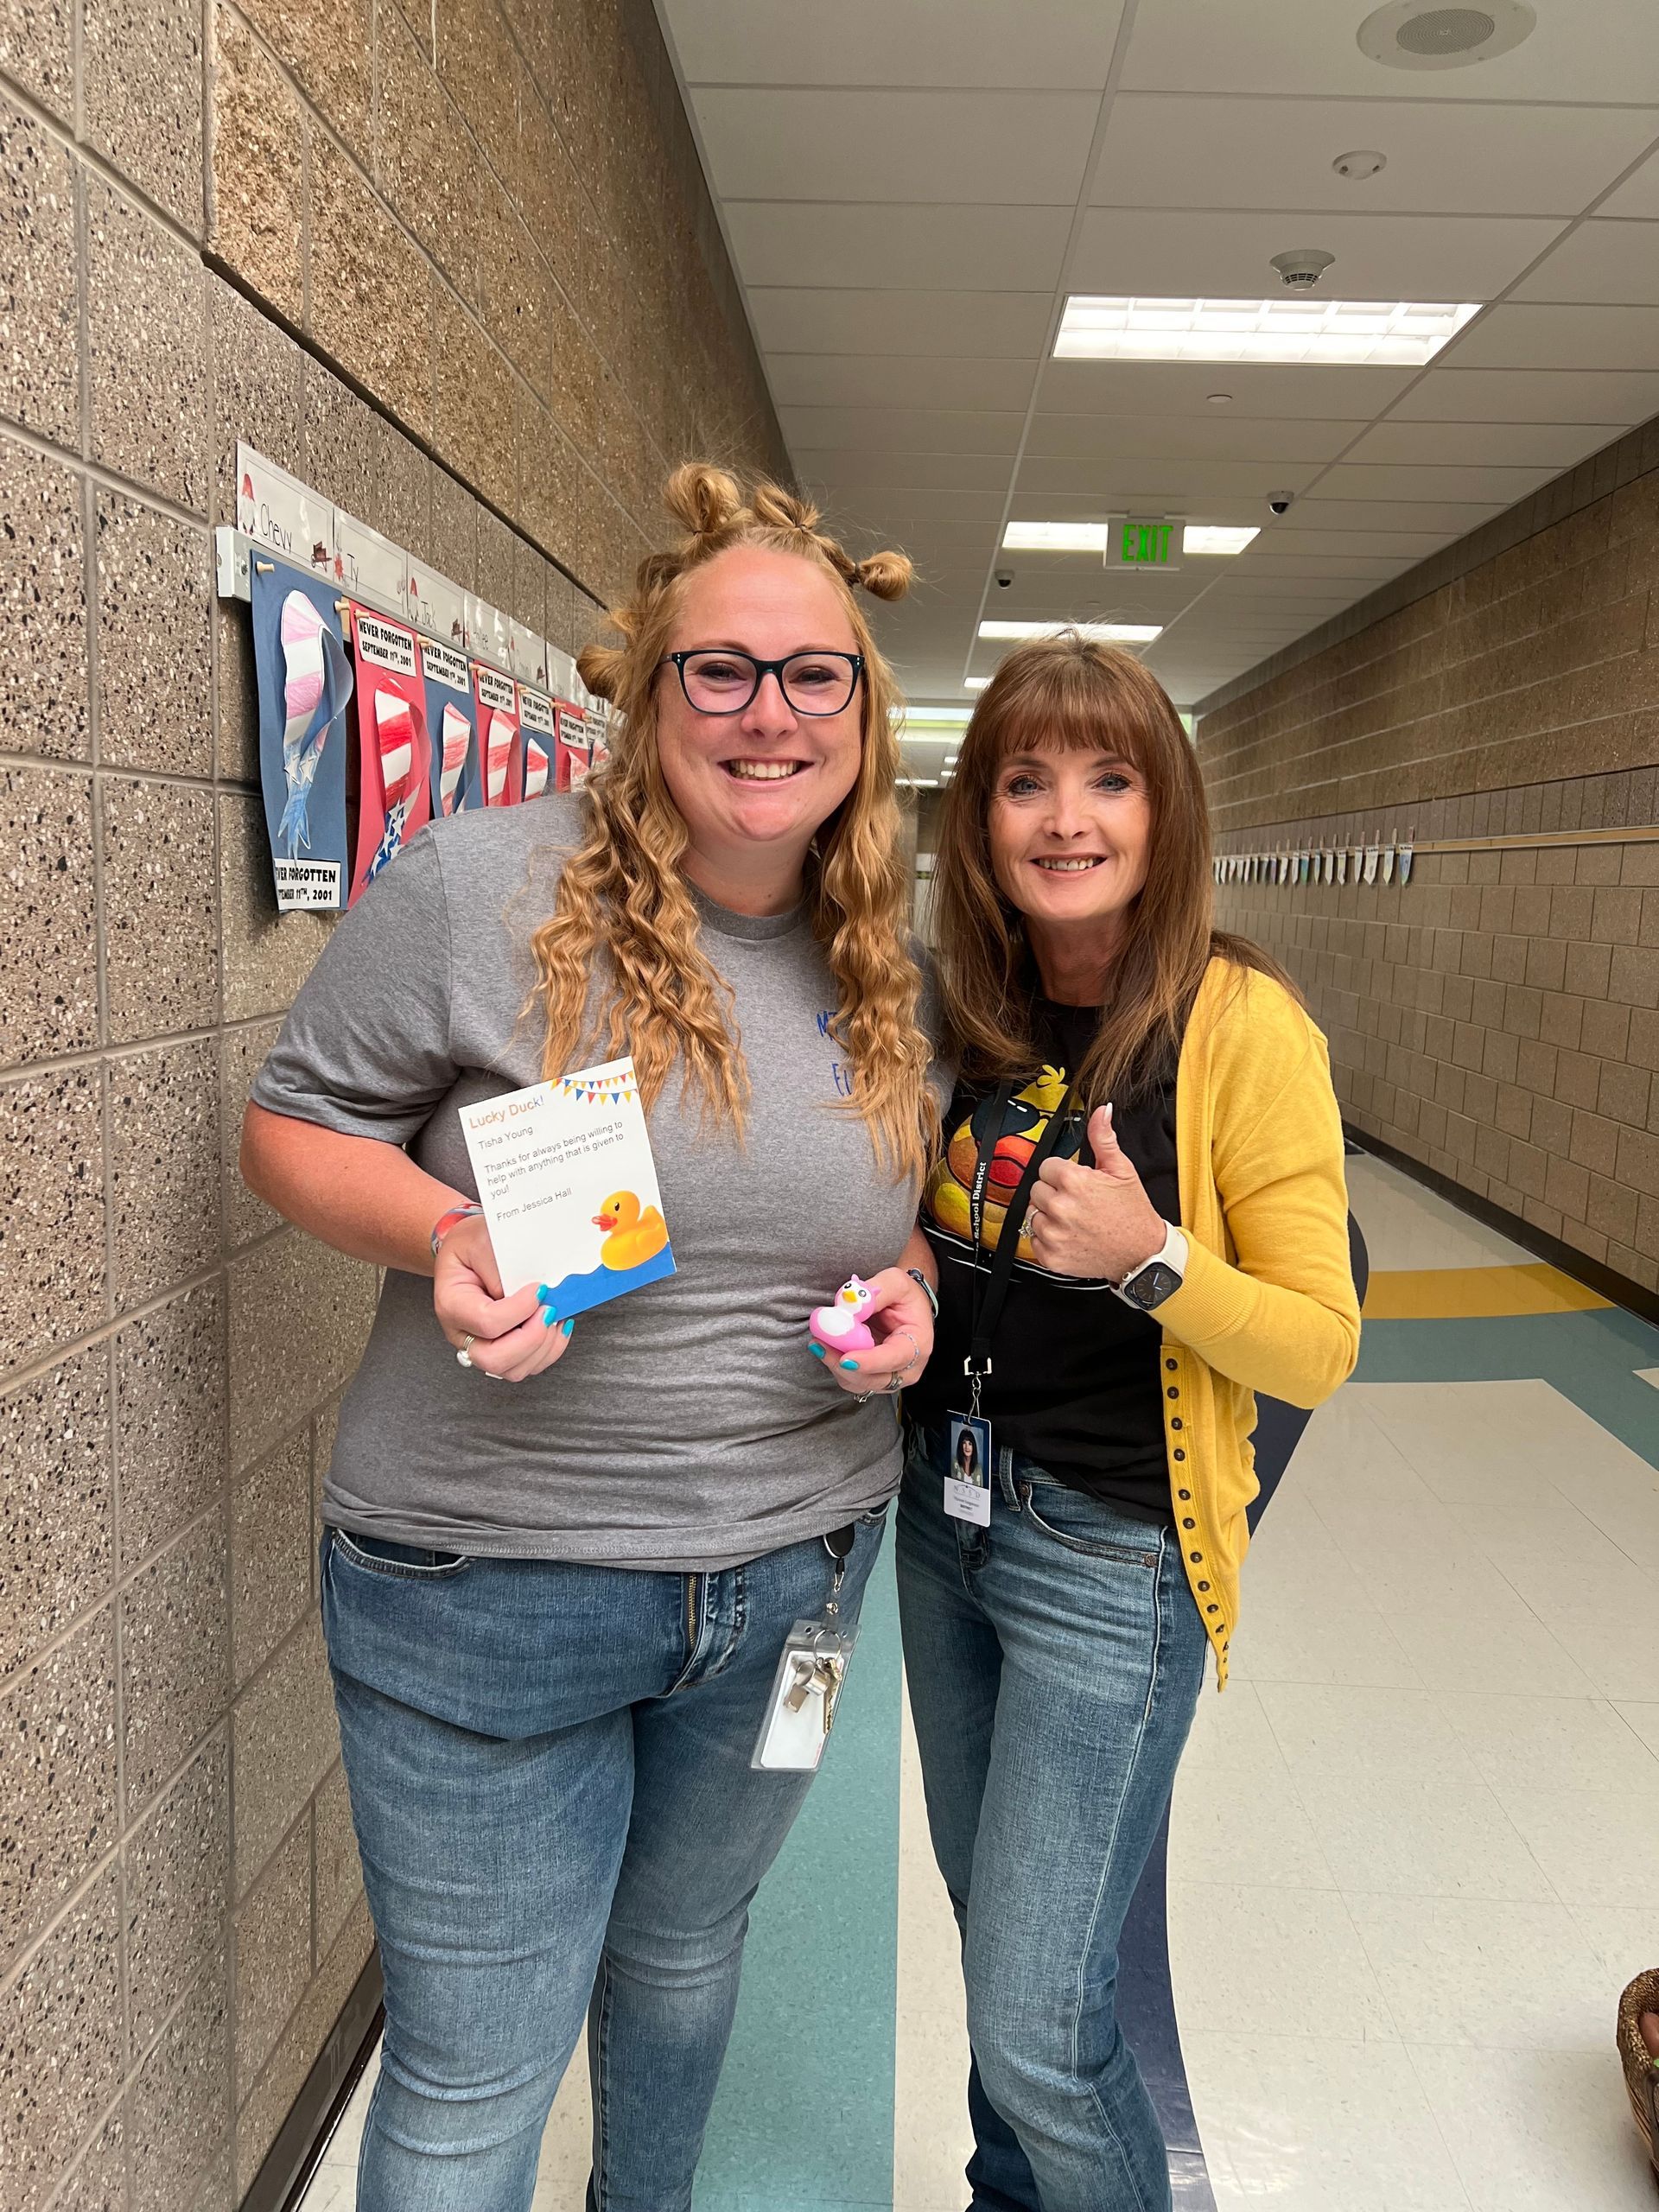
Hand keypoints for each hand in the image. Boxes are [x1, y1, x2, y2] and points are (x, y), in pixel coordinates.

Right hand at [434, 1215, 576, 1381]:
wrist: (469, 1251)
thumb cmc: (471, 1245)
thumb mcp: (481, 1240)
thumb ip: (500, 1265)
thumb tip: (526, 1292)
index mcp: (452, 1305)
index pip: (487, 1322)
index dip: (519, 1309)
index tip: (539, 1288)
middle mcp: (462, 1333)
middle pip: (494, 1359)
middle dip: (531, 1339)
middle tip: (549, 1310)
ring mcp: (481, 1346)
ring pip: (513, 1370)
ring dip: (543, 1346)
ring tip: (555, 1315)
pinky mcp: (502, 1350)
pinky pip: (526, 1366)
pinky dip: (548, 1351)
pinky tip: (556, 1326)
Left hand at [812, 1265, 933, 1397]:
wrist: (906, 1306)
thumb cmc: (906, 1296)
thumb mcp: (897, 1282)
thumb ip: (876, 1291)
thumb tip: (851, 1303)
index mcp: (918, 1344)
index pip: (894, 1359)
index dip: (869, 1362)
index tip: (846, 1358)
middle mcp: (907, 1368)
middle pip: (873, 1379)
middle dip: (843, 1365)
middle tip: (820, 1344)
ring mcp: (889, 1377)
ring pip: (858, 1383)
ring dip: (835, 1364)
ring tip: (819, 1342)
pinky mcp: (873, 1377)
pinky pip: (850, 1379)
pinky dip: (835, 1365)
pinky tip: (826, 1347)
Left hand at [1026, 1105, 1166, 1282]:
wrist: (1142, 1253)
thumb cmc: (1132, 1212)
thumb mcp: (1121, 1169)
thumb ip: (1103, 1138)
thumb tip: (1101, 1111)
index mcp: (1073, 1181)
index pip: (1046, 1167)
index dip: (1062, 1174)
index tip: (1076, 1184)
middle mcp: (1059, 1207)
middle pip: (1037, 1189)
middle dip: (1054, 1193)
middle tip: (1078, 1203)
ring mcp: (1053, 1234)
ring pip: (1032, 1214)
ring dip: (1048, 1216)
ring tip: (1074, 1220)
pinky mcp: (1051, 1256)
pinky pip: (1034, 1240)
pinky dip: (1048, 1239)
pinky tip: (1070, 1236)